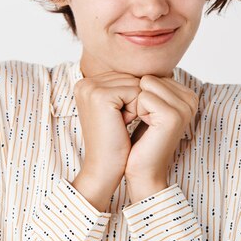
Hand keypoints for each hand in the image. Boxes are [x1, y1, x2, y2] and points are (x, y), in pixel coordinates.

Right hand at [72, 71, 140, 209]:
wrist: (104, 167)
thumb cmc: (115, 142)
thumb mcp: (119, 109)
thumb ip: (124, 87)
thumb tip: (155, 72)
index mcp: (87, 83)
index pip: (126, 77)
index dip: (132, 99)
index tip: (119, 119)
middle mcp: (85, 82)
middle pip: (131, 78)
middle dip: (135, 101)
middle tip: (120, 123)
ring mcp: (90, 88)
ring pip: (135, 84)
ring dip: (136, 106)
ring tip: (120, 123)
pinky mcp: (100, 96)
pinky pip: (136, 92)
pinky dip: (136, 109)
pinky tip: (122, 124)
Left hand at [124, 75, 198, 200]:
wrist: (141, 169)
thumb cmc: (140, 138)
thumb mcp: (147, 105)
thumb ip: (150, 84)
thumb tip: (138, 59)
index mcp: (188, 94)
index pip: (153, 74)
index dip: (141, 94)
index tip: (148, 116)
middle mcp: (191, 98)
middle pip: (149, 77)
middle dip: (138, 98)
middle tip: (145, 121)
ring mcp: (185, 107)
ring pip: (145, 84)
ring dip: (137, 105)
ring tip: (145, 124)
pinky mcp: (173, 116)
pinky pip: (143, 97)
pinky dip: (137, 112)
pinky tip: (145, 128)